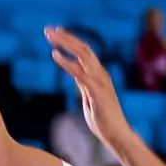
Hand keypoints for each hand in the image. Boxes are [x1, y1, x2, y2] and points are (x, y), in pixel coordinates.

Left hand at [47, 27, 132, 151]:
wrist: (117, 136)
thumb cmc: (104, 121)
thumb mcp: (89, 98)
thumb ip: (84, 85)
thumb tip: (76, 75)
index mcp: (99, 75)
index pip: (84, 52)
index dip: (71, 41)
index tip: (56, 33)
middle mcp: (101, 74)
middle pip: (83, 49)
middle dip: (65, 38)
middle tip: (48, 29)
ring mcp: (100, 82)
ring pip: (83, 55)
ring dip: (65, 44)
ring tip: (50, 37)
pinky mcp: (97, 92)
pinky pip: (80, 73)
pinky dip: (67, 62)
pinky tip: (55, 55)